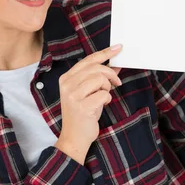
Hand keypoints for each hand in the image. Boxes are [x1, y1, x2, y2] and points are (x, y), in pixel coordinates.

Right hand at [55, 44, 122, 163]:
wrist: (74, 137)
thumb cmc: (83, 114)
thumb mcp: (89, 92)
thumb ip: (99, 77)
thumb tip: (115, 65)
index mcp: (66, 78)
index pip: (88, 60)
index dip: (105, 53)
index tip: (118, 47)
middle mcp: (67, 84)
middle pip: (96, 68)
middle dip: (110, 74)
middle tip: (117, 82)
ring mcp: (73, 95)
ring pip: (100, 79)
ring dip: (107, 88)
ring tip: (104, 96)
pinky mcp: (81, 106)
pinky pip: (104, 94)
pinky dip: (107, 99)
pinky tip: (101, 105)